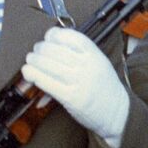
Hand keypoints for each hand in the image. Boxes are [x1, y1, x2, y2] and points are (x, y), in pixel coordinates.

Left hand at [21, 27, 128, 147]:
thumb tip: (50, 45)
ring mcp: (78, 81)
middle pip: (53, 49)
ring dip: (33, 61)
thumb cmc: (105, 87)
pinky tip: (30, 74)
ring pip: (46, 64)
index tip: (48, 38)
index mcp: (94, 54)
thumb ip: (79, 53)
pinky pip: (46, 82)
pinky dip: (34, 76)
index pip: (69, 36)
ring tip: (30, 62)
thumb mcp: (99, 63)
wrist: (117, 112)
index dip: (54, 34)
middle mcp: (86, 65)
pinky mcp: (70, 97)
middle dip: (39, 49)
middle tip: (36, 52)